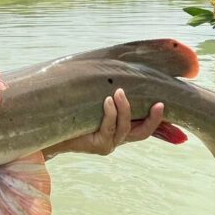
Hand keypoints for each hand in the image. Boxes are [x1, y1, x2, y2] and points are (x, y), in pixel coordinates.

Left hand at [44, 89, 164, 156]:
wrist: (51, 128)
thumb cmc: (73, 111)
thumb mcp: (94, 100)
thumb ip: (107, 93)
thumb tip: (118, 68)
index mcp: (121, 129)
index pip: (145, 127)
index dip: (157, 119)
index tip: (162, 103)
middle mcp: (117, 139)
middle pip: (142, 133)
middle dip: (153, 119)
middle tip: (158, 103)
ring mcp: (109, 144)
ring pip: (125, 128)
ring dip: (124, 109)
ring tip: (119, 92)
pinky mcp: (98, 146)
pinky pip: (109, 128)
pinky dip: (110, 113)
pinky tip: (107, 101)